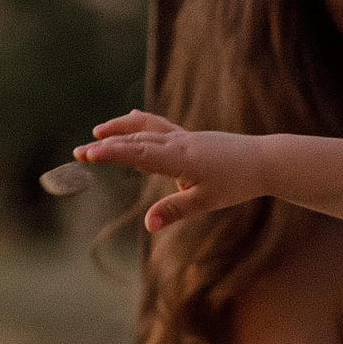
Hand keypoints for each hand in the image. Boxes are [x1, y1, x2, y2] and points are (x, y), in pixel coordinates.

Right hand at [74, 111, 266, 231]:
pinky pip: (159, 126)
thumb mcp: (205, 202)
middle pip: (135, 141)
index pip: (138, 154)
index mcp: (179, 159)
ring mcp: (183, 138)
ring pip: (145, 129)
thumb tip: (148, 225)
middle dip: (106, 146)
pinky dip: (141, 123)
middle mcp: (178, 144)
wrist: (264, 160)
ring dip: (120, 129)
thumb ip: (174, 211)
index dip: (111, 155)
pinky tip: (131, 118)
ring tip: (98, 131)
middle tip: (78, 152)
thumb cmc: (236, 182)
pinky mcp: (189, 137)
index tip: (87, 155)